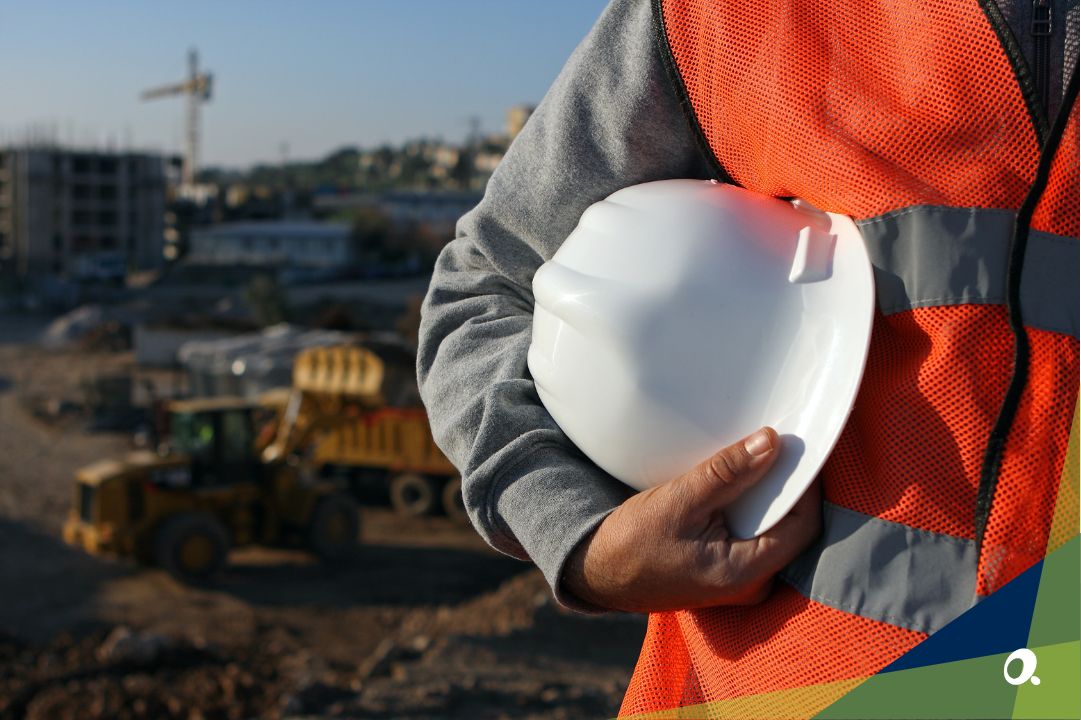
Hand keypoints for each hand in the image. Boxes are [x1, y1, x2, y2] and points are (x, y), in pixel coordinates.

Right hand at [562, 427, 820, 612]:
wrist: (597, 572)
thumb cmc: (631, 543)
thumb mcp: (679, 500)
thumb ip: (728, 472)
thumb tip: (771, 442)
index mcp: (744, 573)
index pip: (802, 525)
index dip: (805, 485)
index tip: (795, 448)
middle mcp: (750, 584)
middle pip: (791, 527)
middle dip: (784, 487)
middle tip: (773, 447)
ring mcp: (739, 581)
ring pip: (772, 529)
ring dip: (764, 495)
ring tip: (750, 461)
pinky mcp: (726, 571)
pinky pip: (753, 535)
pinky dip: (747, 508)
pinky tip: (733, 485)